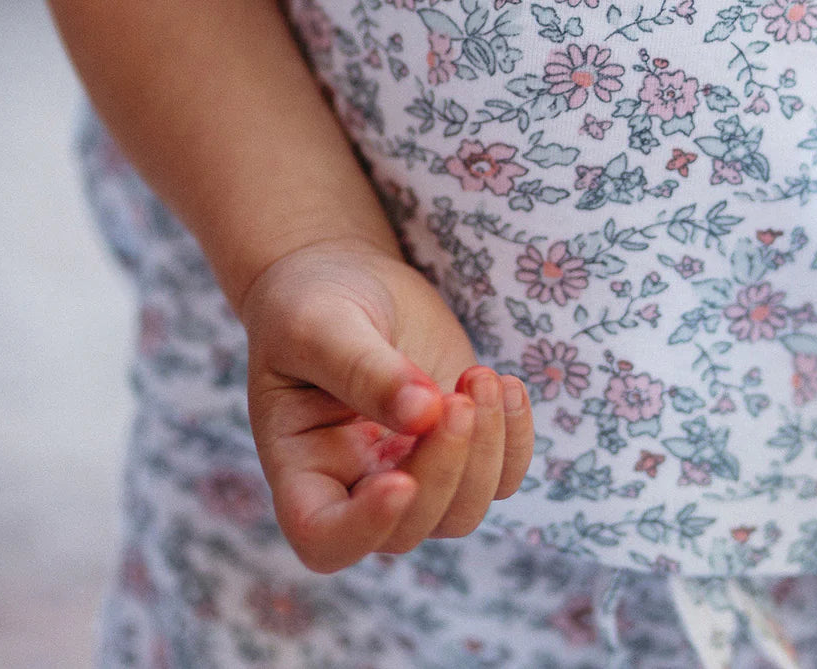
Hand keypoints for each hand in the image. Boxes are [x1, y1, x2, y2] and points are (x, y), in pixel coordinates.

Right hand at [239, 238, 533, 571]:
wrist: (348, 277)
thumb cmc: (313, 301)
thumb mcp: (320, 325)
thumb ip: (365, 370)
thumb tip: (426, 414)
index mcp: (301, 467)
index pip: (325, 539)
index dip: (366, 528)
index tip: (402, 480)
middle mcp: (354, 485)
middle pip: (409, 528)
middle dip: (445, 467)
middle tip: (460, 395)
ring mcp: (410, 470)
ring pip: (461, 513)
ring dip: (487, 453)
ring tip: (482, 377)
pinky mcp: (457, 445)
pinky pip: (501, 478)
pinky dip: (515, 440)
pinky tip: (506, 384)